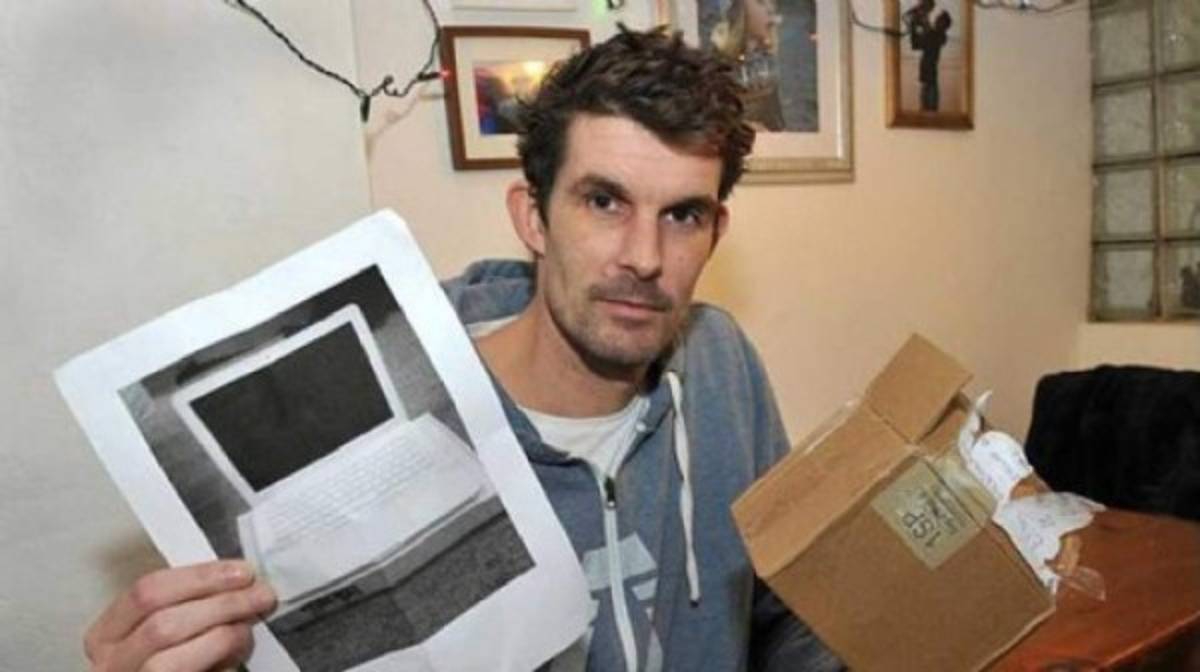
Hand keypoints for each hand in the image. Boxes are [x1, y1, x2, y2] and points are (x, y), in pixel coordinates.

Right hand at [84, 559, 275, 671]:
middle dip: (220, 606)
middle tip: (261, 596)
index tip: (241, 571)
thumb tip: (238, 584)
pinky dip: (219, 668)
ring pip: (170, 662)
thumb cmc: (169, 659)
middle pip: (163, 624)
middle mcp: (110, 664)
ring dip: (221, 639)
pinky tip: (236, 658)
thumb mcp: (166, 628)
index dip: (199, 577)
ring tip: (248, 630)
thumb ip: (189, 607)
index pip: (147, 591)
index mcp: (106, 634)